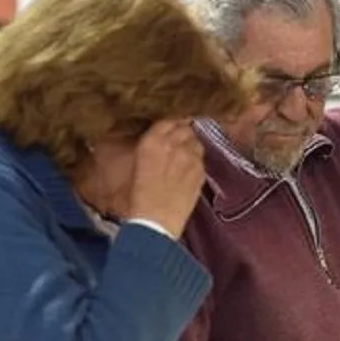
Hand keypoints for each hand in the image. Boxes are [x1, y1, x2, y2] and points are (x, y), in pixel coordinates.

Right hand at [128, 119, 205, 236]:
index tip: (172, 128)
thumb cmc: (138, 196)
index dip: (171, 124)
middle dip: (182, 133)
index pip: (167, 121)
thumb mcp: (138, 164)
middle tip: (178, 143)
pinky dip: (197, 161)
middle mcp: (173, 144)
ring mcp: (190, 156)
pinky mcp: (201, 170)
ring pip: (196, 141)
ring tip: (184, 157)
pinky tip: (189, 170)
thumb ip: (152, 147)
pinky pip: (201, 158)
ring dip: (191, 145)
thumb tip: (160, 140)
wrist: (156, 220)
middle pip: (185, 128)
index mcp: (152, 141)